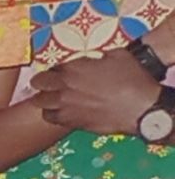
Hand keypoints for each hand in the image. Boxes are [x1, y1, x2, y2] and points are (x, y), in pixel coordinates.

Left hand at [38, 43, 165, 136]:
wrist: (140, 107)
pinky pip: (52, 119)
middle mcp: (65, 87)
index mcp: (74, 69)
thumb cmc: (133, 79)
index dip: (55, 69)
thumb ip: (100, 57)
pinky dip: (53, 114)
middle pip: (39, 84)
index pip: (52, 67)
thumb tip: (96, 60)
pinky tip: (59, 112)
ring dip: (44, 100)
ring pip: (41, 104)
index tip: (58, 71)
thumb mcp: (118, 56)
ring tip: (49, 99)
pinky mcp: (71, 122)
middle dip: (40, 82)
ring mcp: (65, 106)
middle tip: (43, 83)